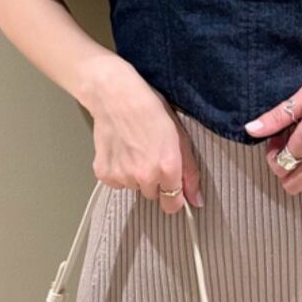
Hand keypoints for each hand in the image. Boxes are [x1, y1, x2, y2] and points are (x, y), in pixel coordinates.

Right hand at [81, 57, 202, 214]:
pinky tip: (121, 151)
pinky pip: (116, 183)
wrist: (116, 96)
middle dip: (155, 181)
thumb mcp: (180, 137)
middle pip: (153, 195)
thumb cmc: (150, 110)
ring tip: (134, 149)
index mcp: (167, 168)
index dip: (174, 197)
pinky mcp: (104, 173)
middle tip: (151, 155)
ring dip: (136, 175)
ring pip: (134, 187)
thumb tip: (196, 200)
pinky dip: (118, 171)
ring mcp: (122, 176)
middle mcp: (144, 177)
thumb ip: (190, 172)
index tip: (172, 187)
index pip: (173, 205)